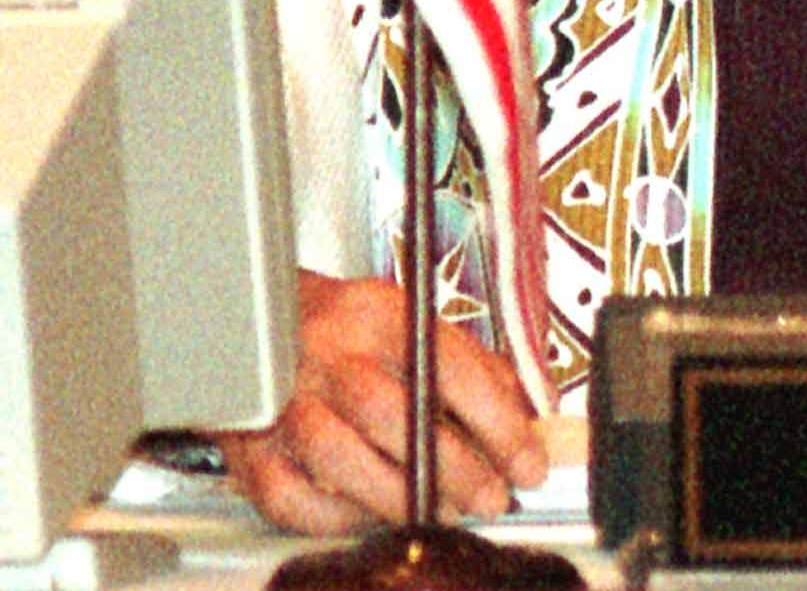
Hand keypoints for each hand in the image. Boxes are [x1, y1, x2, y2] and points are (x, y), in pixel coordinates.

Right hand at [218, 269, 548, 535]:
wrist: (260, 324)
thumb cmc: (348, 331)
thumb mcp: (413, 323)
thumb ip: (472, 365)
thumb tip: (528, 416)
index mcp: (379, 313)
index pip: (449, 365)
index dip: (498, 420)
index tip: (527, 460)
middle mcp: (329, 353)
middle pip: (394, 415)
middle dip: (455, 469)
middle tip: (491, 497)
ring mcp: (283, 402)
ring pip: (343, 461)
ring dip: (403, 499)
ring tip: (441, 513)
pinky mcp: (250, 451)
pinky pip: (295, 500)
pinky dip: (341, 519)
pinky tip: (374, 515)